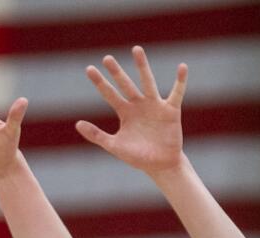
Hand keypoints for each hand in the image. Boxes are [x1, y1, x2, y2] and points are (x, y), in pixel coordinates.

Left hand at [77, 46, 187, 175]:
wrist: (159, 165)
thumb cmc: (137, 156)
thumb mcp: (114, 145)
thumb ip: (96, 135)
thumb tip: (77, 123)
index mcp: (124, 112)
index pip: (109, 94)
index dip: (100, 82)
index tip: (89, 68)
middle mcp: (138, 105)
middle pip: (125, 84)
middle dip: (116, 72)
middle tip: (106, 58)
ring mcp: (155, 105)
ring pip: (147, 82)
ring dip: (142, 66)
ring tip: (136, 50)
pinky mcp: (171, 110)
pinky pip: (177, 93)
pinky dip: (180, 81)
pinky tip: (182, 67)